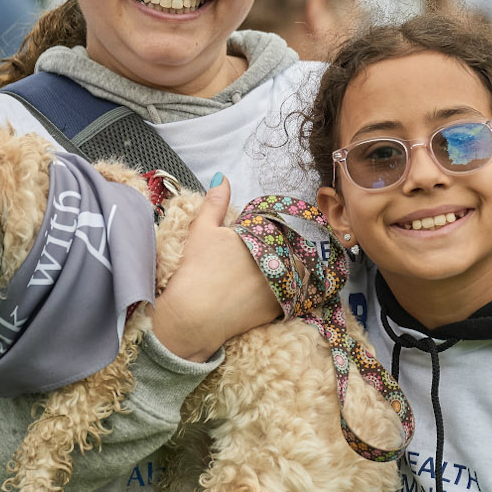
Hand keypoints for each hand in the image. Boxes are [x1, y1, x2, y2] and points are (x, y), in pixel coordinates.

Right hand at [148, 180, 281, 361]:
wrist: (193, 315)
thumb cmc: (196, 269)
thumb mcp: (201, 230)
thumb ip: (215, 202)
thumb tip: (222, 176)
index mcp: (260, 236)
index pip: (281, 229)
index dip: (277, 233)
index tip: (270, 237)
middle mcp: (276, 257)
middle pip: (293, 248)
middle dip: (287, 250)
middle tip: (271, 258)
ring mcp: (280, 283)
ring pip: (298, 271)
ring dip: (294, 269)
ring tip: (277, 272)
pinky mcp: (279, 307)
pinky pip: (295, 295)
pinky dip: (290, 291)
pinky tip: (276, 291)